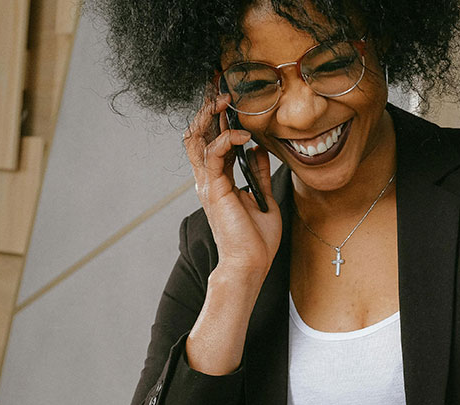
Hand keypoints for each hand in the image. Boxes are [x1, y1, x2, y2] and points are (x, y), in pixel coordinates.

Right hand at [182, 94, 281, 278]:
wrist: (250, 264)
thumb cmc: (256, 240)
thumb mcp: (262, 199)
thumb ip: (257, 174)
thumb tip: (258, 149)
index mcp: (217, 181)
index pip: (210, 140)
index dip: (215, 116)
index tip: (226, 95)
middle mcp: (207, 179)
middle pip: (197, 133)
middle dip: (207, 107)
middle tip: (220, 86)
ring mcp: (208, 183)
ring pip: (197, 138)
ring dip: (211, 115)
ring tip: (226, 100)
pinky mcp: (214, 188)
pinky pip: (214, 154)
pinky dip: (227, 138)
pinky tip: (243, 134)